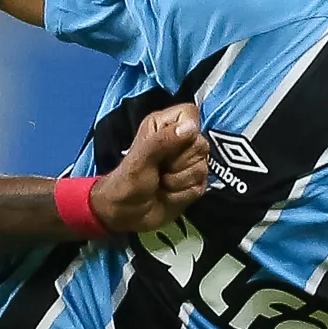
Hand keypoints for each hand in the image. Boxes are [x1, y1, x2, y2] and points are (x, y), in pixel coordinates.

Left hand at [91, 102, 208, 233]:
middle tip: (160, 169)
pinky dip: (182, 194)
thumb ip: (164, 140)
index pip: (190, 114)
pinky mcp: (194, 183)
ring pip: (202, 167)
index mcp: (163, 126)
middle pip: (200, 144)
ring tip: (161, 183)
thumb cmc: (127, 182)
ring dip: (178, 181)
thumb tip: (191, 127)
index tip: (171, 146)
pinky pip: (200, 185)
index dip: (186, 130)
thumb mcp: (141, 159)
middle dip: (179, 163)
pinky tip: (168, 194)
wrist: (125, 215)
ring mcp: (189, 163)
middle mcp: (179, 140)